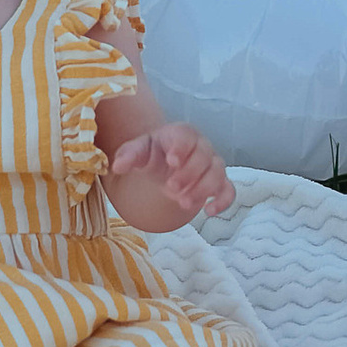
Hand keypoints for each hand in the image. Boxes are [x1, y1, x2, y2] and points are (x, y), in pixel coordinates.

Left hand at [108, 123, 235, 219]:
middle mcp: (200, 146)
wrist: (164, 165)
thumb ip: (128, 155)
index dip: (181, 147)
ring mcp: (212, 164)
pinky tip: (209, 211)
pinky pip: (229, 190)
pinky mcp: (219, 182)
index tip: (171, 161)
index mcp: (180, 134)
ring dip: (203, 189)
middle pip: (203, 156)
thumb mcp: (137, 152)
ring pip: (217, 172)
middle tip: (170, 188)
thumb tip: (118, 166)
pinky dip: (222, 201)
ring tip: (183, 203)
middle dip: (189, 174)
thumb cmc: (153, 155)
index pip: (186, 135)